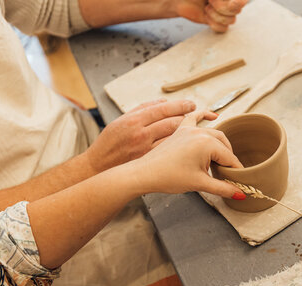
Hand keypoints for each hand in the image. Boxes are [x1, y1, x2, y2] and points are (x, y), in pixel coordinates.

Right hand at [85, 99, 207, 173]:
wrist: (99, 167)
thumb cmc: (110, 143)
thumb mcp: (122, 120)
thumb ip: (143, 109)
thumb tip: (164, 102)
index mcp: (135, 120)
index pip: (163, 109)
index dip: (181, 105)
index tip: (192, 105)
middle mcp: (142, 134)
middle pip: (173, 123)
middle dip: (190, 119)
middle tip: (201, 117)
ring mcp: (147, 150)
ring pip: (176, 139)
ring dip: (190, 134)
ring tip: (199, 131)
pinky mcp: (151, 162)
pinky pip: (172, 153)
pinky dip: (183, 148)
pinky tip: (190, 147)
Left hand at [131, 110, 244, 197]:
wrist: (145, 173)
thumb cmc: (168, 177)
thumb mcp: (200, 184)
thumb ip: (223, 188)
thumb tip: (240, 193)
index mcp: (207, 144)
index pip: (229, 157)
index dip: (235, 170)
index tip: (238, 179)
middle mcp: (200, 132)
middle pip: (224, 145)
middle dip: (228, 159)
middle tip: (228, 173)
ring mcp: (189, 129)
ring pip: (213, 134)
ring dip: (219, 146)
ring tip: (219, 162)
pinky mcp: (180, 130)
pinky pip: (195, 118)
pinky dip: (204, 116)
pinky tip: (213, 115)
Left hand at [170, 0, 247, 31]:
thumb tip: (236, 3)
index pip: (242, 1)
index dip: (228, 4)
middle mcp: (231, 0)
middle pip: (237, 10)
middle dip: (220, 7)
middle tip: (208, 0)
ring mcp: (226, 11)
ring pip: (231, 20)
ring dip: (214, 15)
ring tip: (206, 7)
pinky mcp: (219, 22)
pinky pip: (224, 29)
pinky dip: (213, 24)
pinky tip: (206, 16)